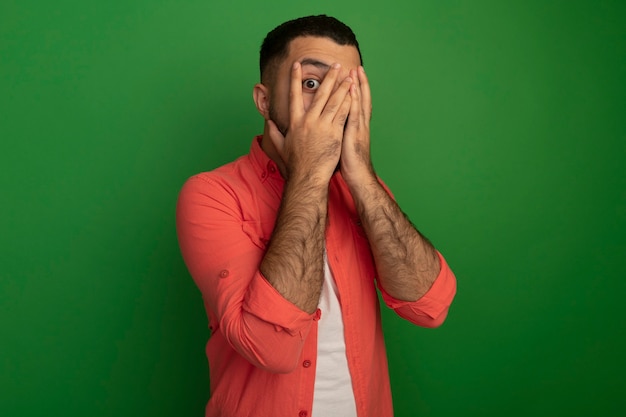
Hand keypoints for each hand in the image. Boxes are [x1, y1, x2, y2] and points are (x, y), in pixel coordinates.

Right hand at [268, 62, 352, 183]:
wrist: (307, 176)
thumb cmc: (295, 164)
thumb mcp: (281, 147)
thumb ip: (275, 133)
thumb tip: (270, 124)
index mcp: (295, 122)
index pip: (294, 96)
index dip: (295, 79)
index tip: (297, 65)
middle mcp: (308, 121)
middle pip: (319, 94)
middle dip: (328, 78)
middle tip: (335, 66)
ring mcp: (322, 126)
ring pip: (333, 102)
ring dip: (342, 87)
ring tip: (348, 76)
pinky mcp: (334, 133)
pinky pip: (342, 114)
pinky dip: (348, 102)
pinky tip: (354, 93)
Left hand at [341, 66, 374, 186]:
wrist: (358, 177)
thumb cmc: (349, 164)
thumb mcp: (342, 145)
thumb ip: (339, 133)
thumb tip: (331, 128)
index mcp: (356, 127)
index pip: (356, 105)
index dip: (355, 91)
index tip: (352, 77)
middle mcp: (360, 125)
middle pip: (360, 100)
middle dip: (359, 84)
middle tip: (357, 68)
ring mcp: (359, 128)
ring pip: (359, 103)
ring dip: (358, 87)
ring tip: (355, 72)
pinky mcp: (356, 134)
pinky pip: (354, 115)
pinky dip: (354, 101)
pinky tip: (352, 90)